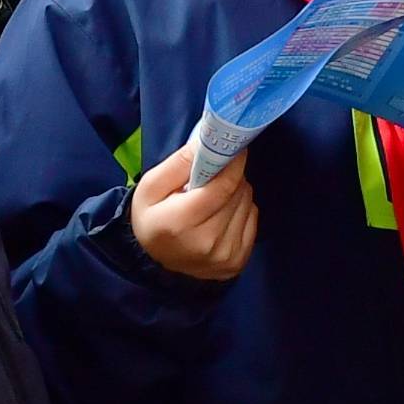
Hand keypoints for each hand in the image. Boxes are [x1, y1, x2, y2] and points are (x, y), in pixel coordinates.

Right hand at [128, 143, 258, 282]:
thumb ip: (179, 163)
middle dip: (231, 177)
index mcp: (182, 223)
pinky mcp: (238, 262)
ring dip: (237, 193)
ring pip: (248, 203)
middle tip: (215, 175)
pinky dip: (241, 210)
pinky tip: (222, 214)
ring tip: (216, 196)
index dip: (233, 163)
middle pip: (238, 193)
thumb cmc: (151, 218)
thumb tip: (207, 141)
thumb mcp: (151, 186)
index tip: (235, 149)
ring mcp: (226, 256)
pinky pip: (252, 219)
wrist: (155, 259)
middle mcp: (208, 243)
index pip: (224, 186)